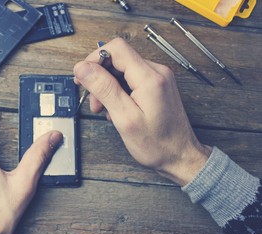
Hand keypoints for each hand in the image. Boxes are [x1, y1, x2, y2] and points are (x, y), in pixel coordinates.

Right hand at [74, 38, 211, 185]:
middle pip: (118, 58)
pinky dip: (118, 91)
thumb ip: (104, 89)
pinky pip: (130, 79)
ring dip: (107, 86)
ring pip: (122, 69)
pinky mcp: (156, 86)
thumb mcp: (125, 118)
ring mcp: (158, 78)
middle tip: (94, 100)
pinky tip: (116, 109)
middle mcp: (156, 72)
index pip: (116, 48)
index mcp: (150, 77)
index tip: (83, 77)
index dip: (94, 59)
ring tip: (104, 109)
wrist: (179, 155)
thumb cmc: (157, 143)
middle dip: (99, 77)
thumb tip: (83, 68)